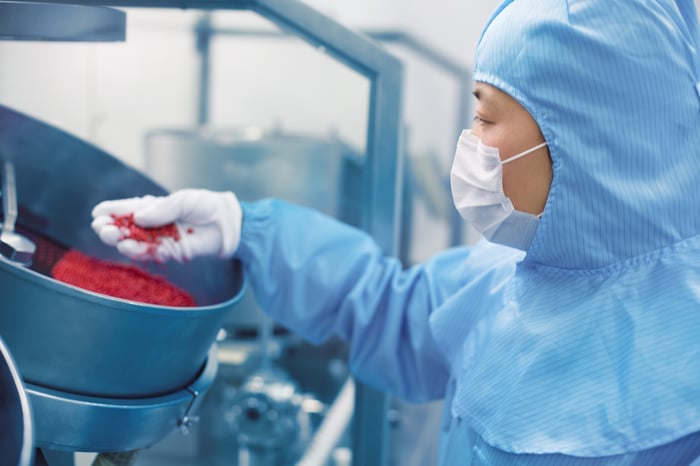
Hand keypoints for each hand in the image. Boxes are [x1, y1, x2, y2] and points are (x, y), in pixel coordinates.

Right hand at [91, 189, 241, 262]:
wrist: (228, 223)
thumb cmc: (206, 206)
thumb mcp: (184, 200)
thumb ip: (163, 209)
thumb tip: (139, 217)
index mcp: (154, 208)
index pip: (128, 209)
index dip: (112, 211)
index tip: (97, 214)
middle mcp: (154, 224)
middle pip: (127, 228)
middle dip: (112, 228)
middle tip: (102, 229)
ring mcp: (162, 239)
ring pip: (137, 242)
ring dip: (123, 241)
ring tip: (113, 239)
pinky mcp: (172, 252)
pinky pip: (152, 253)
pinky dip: (140, 251)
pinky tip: (128, 248)